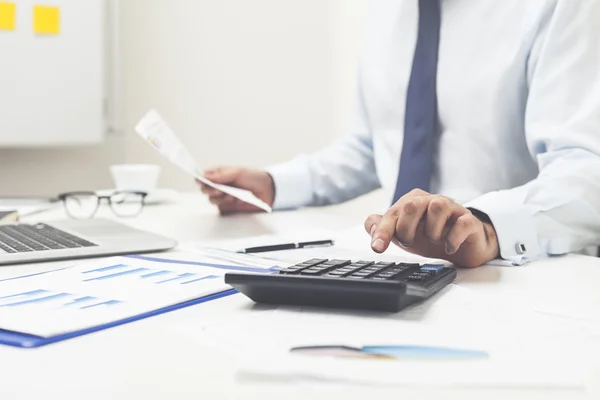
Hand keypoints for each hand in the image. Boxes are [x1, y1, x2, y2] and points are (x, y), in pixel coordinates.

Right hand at [199, 167, 274, 214]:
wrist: (267, 190)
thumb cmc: (253, 177)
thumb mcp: (237, 172)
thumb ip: (220, 175)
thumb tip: (204, 176)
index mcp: (219, 174)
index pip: (203, 176)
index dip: (200, 178)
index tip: (200, 180)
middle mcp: (219, 185)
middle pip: (204, 189)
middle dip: (210, 190)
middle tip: (219, 190)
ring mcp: (223, 196)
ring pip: (211, 199)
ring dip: (220, 198)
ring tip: (232, 195)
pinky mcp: (227, 206)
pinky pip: (220, 207)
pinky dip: (227, 204)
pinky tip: (237, 199)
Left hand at [364, 189, 499, 267]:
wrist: (464, 246)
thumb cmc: (432, 236)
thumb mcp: (404, 235)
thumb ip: (385, 228)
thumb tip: (371, 224)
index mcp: (414, 202)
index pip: (393, 212)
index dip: (383, 231)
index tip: (377, 248)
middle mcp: (432, 201)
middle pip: (412, 205)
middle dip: (405, 229)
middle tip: (408, 243)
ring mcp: (453, 209)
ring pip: (438, 207)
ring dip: (431, 229)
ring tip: (432, 240)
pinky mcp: (470, 221)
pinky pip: (462, 223)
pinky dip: (453, 238)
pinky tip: (448, 247)